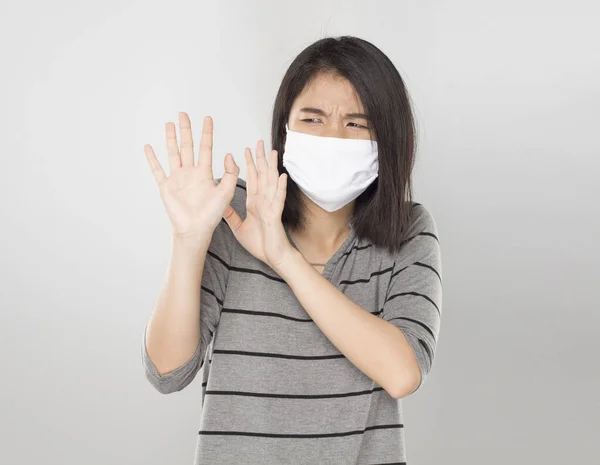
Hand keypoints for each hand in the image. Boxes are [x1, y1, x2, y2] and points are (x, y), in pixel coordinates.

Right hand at [144, 112, 239, 241]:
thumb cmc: (211, 215)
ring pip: (173, 153)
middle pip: (187, 146)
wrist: (196, 230)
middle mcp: (190, 173)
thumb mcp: (227, 192)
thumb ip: (231, 173)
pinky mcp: (166, 187)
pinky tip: (148, 147)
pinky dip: (152, 159)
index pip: (206, 148)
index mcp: (205, 173)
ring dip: (171, 139)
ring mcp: (177, 179)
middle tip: (184, 114)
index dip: (207, 133)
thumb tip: (228, 153)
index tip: (208, 118)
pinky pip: (157, 170)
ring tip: (169, 124)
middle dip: (186, 130)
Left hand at [222, 139, 293, 270]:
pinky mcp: (275, 216)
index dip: (249, 165)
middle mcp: (264, 201)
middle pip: (262, 176)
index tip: (246, 150)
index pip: (252, 179)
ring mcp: (271, 207)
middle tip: (259, 143)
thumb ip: (231, 215)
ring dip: (272, 168)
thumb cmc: (259, 243)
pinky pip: (277, 200)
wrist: (272, 257)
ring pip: (271, 183)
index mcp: (255, 203)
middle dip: (260, 159)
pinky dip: (280, 188)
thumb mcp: (238, 227)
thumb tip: (220, 206)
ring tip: (272, 153)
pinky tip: (281, 176)